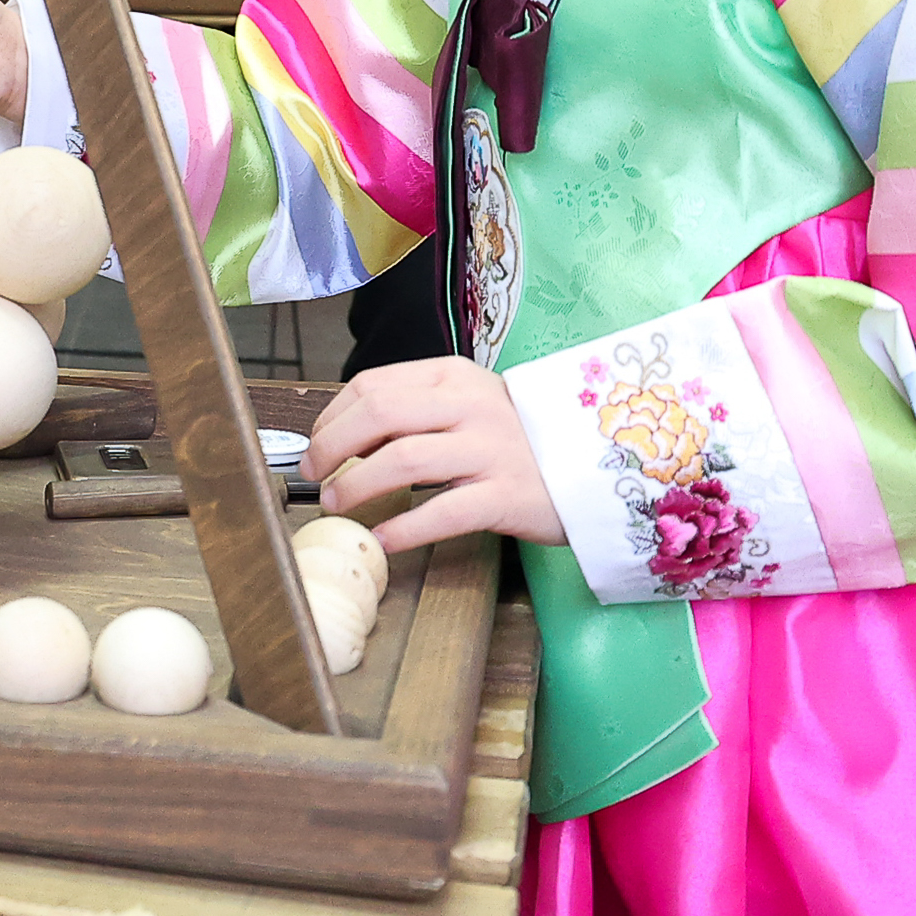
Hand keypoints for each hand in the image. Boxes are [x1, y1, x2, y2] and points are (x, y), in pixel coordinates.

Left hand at [304, 357, 565, 552]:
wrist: (600, 465)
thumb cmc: (520, 439)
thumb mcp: (470, 405)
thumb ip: (417, 411)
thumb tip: (345, 438)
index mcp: (453, 377)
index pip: (372, 386)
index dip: (332, 418)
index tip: (316, 447)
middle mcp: (469, 405)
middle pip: (378, 414)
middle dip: (331, 447)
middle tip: (315, 477)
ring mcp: (490, 449)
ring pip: (402, 460)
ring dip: (356, 485)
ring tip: (337, 506)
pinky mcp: (507, 495)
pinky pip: (442, 512)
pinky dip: (403, 527)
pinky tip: (382, 539)